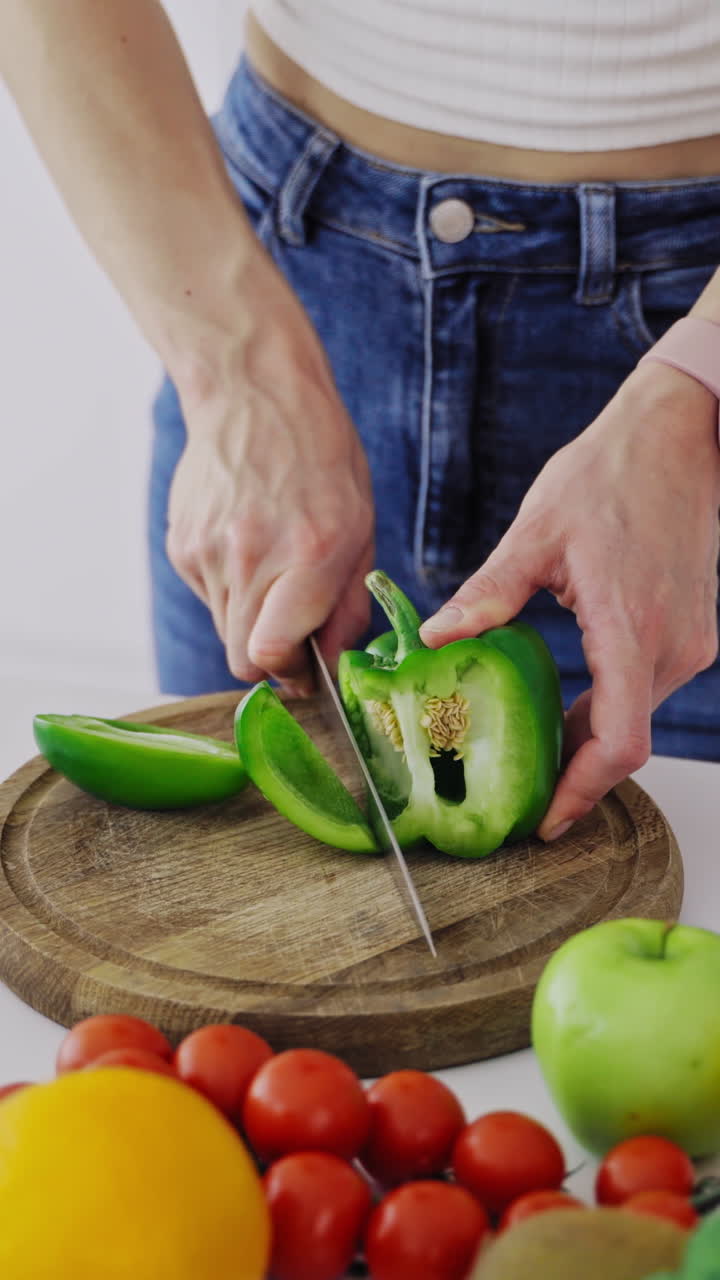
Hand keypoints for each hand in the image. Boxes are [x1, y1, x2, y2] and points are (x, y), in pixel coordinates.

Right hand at [166, 254, 373, 693]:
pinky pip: (208, 594)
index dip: (291, 674)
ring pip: (225, 627)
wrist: (255, 394)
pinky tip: (248, 543)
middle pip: (242, 656)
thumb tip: (334, 661)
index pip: (271, 655)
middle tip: (296, 637)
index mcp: (308, 556)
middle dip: (272, 659)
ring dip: (251, 620)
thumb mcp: (361, 527)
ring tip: (274, 570)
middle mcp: (252, 558)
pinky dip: (230, 587)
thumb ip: (349, 603)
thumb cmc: (321, 457)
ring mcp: (208, 551)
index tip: (308, 670)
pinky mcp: (182, 544)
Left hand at [419, 363, 719, 838]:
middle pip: (625, 739)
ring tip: (531, 743)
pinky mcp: (694, 631)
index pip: (619, 742)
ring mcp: (691, 641)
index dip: (581, 791)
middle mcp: (672, 644)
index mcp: (630, 626)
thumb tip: (438, 637)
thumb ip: (489, 593)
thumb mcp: (537, 532)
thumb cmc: (611, 475)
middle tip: (518, 789)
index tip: (545, 821)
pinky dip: (609, 704)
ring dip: (589, 736)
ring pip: (637, 716)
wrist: (679, 438)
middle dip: (573, 772)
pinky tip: (567, 699)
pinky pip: (646, 688)